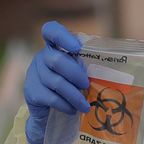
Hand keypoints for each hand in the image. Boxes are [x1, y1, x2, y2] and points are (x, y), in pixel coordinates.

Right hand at [23, 21, 88, 143]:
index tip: (76, 48)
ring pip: (55, 82)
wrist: (52, 112)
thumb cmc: (73, 87)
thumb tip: (113, 66)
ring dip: (74, 95)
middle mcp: (42, 57)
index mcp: (56, 47)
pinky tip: (73, 109)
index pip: (51, 31)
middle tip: (87, 85)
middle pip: (56, 60)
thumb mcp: (81, 73)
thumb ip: (89, 66)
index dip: (62, 36)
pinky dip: (65, 105)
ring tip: (85, 106)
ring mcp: (34, 74)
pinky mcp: (31, 92)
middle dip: (75, 74)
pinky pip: (50, 98)